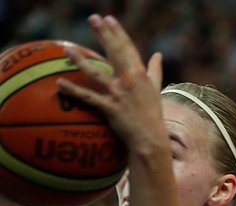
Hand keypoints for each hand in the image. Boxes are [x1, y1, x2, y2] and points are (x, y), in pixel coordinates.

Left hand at [58, 15, 163, 148]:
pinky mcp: (109, 108)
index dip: (117, 32)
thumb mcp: (156, 89)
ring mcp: (118, 94)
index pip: (128, 48)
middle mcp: (129, 80)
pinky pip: (88, 98)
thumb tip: (158, 54)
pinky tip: (60, 83)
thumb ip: (155, 70)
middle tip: (93, 18)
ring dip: (81, 61)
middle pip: (114, 53)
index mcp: (140, 74)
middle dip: (104, 34)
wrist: (150, 138)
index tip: (108, 19)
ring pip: (96, 74)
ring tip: (68, 50)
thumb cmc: (152, 113)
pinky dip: (73, 91)